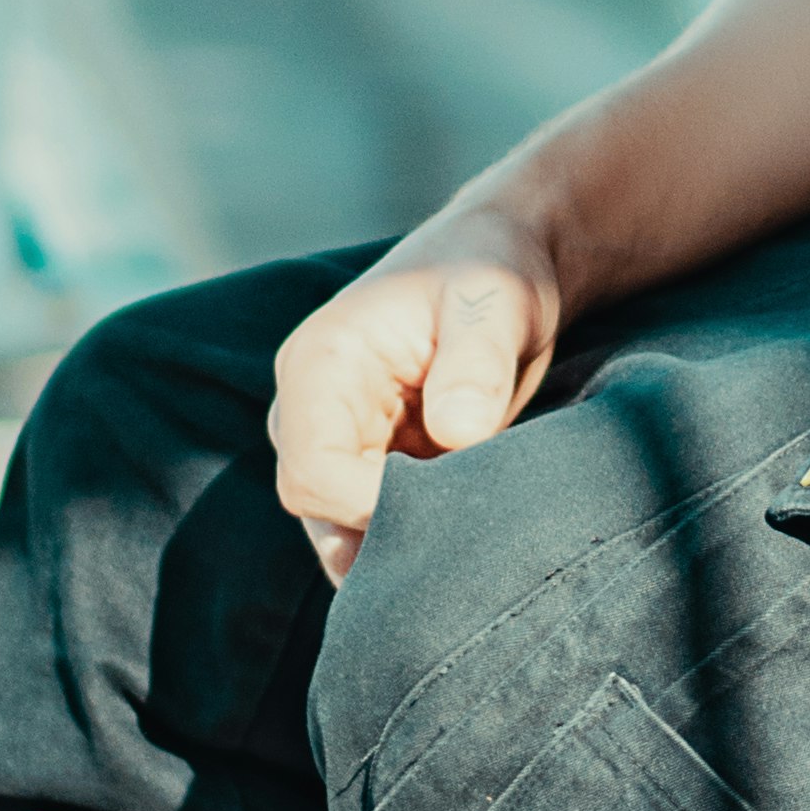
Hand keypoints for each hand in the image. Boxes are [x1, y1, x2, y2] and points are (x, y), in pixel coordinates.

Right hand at [269, 203, 562, 580]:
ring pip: (343, 528)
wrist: (499, 264)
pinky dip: (411, 539)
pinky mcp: (366, 462)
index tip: (451, 507)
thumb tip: (459, 433)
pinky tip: (461, 543)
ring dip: (401, 542)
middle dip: (391, 532)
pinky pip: (369, 523)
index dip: (374, 508)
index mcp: (320, 365)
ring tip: (470, 546)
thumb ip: (475, 366)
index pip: (313, 473)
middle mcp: (309, 409)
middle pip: (320, 511)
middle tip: (471, 534)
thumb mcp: (494, 304)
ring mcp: (335, 439)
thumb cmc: (490, 272)